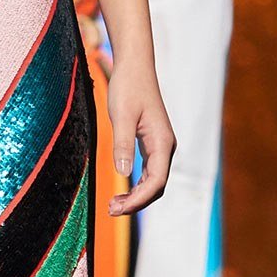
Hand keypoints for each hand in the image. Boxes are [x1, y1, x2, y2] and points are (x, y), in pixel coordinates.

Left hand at [105, 57, 174, 219]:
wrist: (135, 66)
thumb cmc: (128, 87)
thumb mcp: (122, 115)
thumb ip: (123, 144)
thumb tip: (123, 174)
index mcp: (162, 141)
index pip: (156, 181)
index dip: (139, 199)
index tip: (118, 207)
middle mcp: (166, 146)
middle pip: (157, 186)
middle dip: (136, 202)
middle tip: (110, 210)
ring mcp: (161, 145)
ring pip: (154, 181)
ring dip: (136, 196)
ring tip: (113, 205)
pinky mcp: (153, 143)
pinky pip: (149, 172)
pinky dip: (137, 185)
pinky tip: (121, 191)